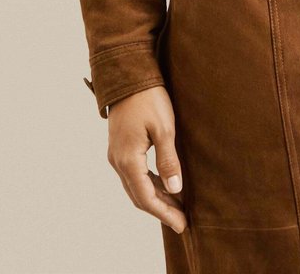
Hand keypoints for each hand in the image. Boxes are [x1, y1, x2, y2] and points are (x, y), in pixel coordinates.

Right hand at [106, 85, 187, 233]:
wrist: (129, 75)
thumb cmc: (149, 99)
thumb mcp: (164, 129)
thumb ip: (169, 161)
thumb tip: (175, 190)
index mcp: (128, 159)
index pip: (146, 197)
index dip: (164, 213)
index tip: (182, 224)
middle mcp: (118, 161)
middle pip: (139, 195)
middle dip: (161, 210)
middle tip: (182, 221)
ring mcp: (117, 155)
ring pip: (136, 186)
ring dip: (156, 197)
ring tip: (177, 206)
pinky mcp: (121, 147)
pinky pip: (134, 174)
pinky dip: (150, 183)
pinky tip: (165, 185)